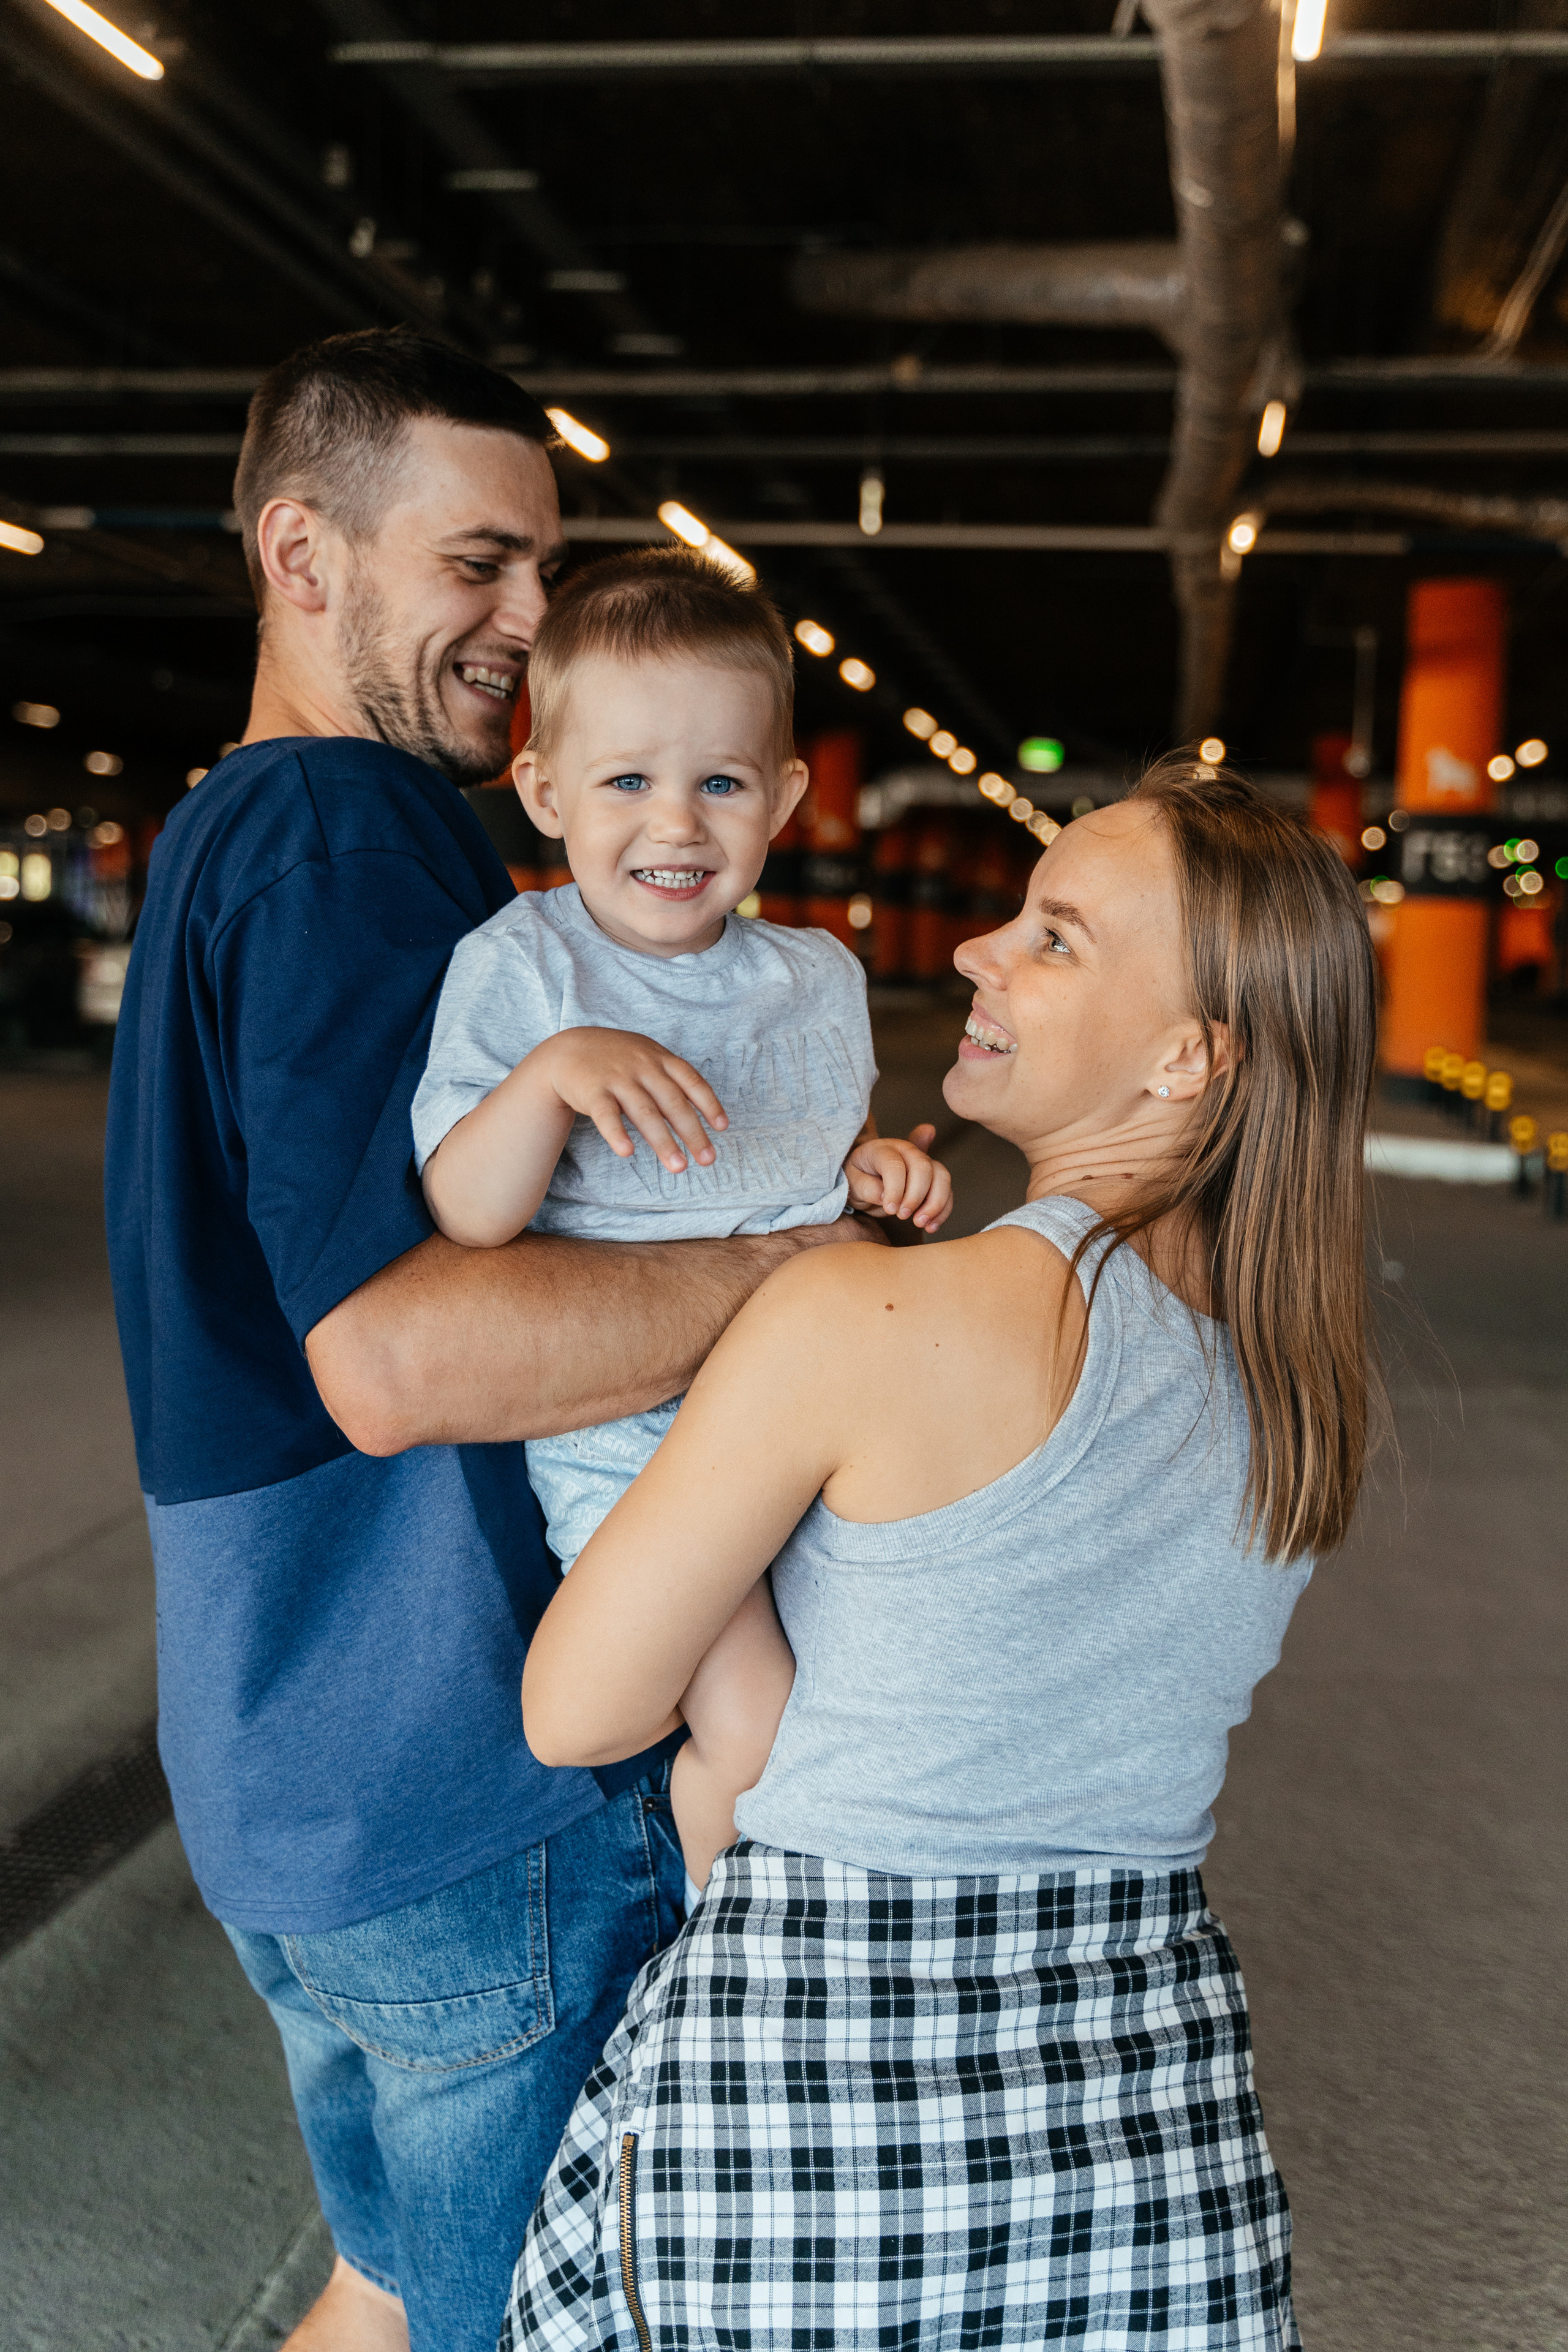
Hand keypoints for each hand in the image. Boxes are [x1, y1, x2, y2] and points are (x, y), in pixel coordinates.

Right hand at [535, 1027, 727, 1174]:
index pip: (691, 1081)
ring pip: (645, 1112)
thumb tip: (703, 1116)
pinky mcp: (593, 1091)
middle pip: (673, 1103)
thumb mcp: (648, 1059)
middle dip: (692, 1133)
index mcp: (660, 1059)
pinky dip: (617, 1134)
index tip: (722, 1128)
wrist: (568, 1049)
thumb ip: (672, 1081)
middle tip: (708, 1160)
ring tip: (679, 1167)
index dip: (709, 1104)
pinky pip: (606, 1115)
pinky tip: (627, 1153)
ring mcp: (618, 1078)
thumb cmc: (618, 1060)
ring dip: (663, 1141)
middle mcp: (643, 1067)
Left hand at [843, 1123, 952, 1231]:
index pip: (894, 1164)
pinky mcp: (933, 1180)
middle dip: (916, 1195)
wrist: (866, 1179)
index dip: (895, 1188)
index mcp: (883, 1149)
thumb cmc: (857, 1179)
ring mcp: (923, 1163)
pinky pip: (947, 1191)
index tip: (890, 1209)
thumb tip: (885, 1197)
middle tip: (903, 1216)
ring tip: (920, 1223)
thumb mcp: (851, 1182)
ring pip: (942, 1176)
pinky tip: (931, 1227)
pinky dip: (943, 1210)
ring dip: (935, 1203)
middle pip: (923, 1166)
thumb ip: (866, 1187)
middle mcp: (907, 1151)